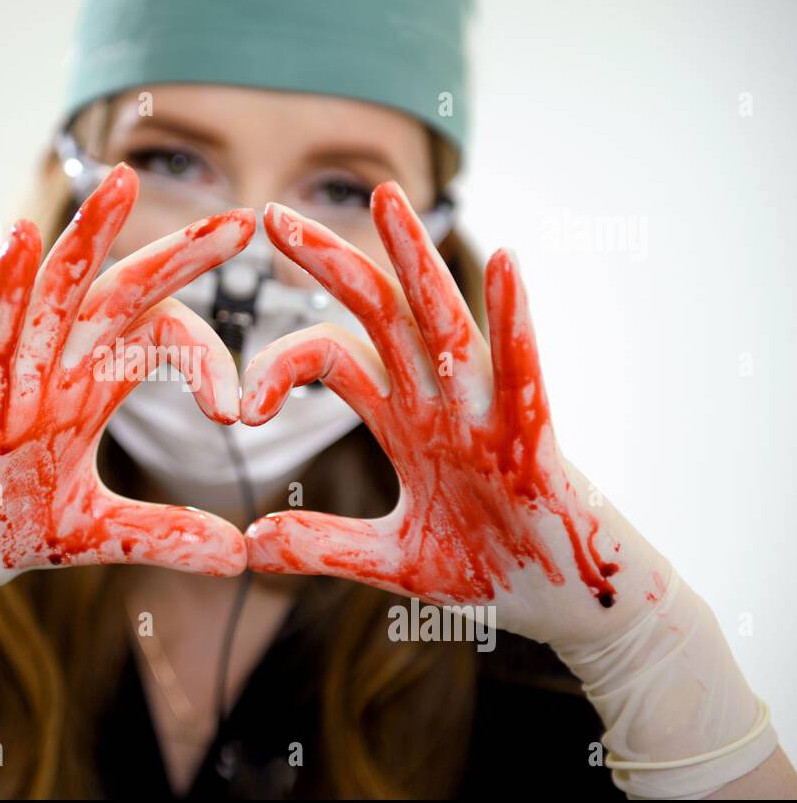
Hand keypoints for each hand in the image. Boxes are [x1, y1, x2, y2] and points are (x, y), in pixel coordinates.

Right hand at [0, 163, 252, 597]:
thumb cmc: (0, 527)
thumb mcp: (94, 533)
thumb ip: (162, 533)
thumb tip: (239, 556)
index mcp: (91, 384)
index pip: (161, 335)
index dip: (206, 357)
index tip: (240, 411)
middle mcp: (58, 366)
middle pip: (124, 292)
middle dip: (180, 254)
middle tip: (244, 219)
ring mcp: (12, 376)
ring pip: (56, 292)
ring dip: (90, 236)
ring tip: (125, 180)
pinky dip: (4, 288)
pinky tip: (19, 237)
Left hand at [240, 183, 669, 648]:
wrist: (562, 605)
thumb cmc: (488, 570)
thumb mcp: (392, 561)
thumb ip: (324, 547)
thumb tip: (249, 544)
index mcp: (405, 420)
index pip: (334, 359)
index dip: (282, 366)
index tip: (240, 409)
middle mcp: (441, 401)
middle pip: (380, 312)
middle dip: (329, 260)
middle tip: (272, 213)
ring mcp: (486, 413)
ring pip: (445, 322)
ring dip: (415, 259)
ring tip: (385, 198)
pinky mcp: (532, 440)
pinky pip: (523, 371)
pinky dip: (514, 321)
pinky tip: (505, 265)